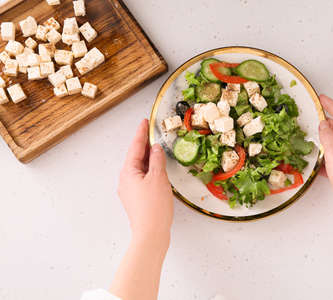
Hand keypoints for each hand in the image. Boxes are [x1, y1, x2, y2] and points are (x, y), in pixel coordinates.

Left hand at [118, 119, 172, 244]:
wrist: (150, 233)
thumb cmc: (154, 207)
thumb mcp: (158, 178)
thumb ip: (157, 160)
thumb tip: (156, 148)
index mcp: (128, 172)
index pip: (135, 147)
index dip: (141, 133)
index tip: (144, 122)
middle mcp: (125, 180)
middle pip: (136, 157)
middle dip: (145, 145)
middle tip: (152, 133)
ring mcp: (129, 190)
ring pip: (139, 168)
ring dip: (148, 158)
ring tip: (158, 150)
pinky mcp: (136, 198)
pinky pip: (142, 178)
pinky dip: (150, 170)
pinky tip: (158, 170)